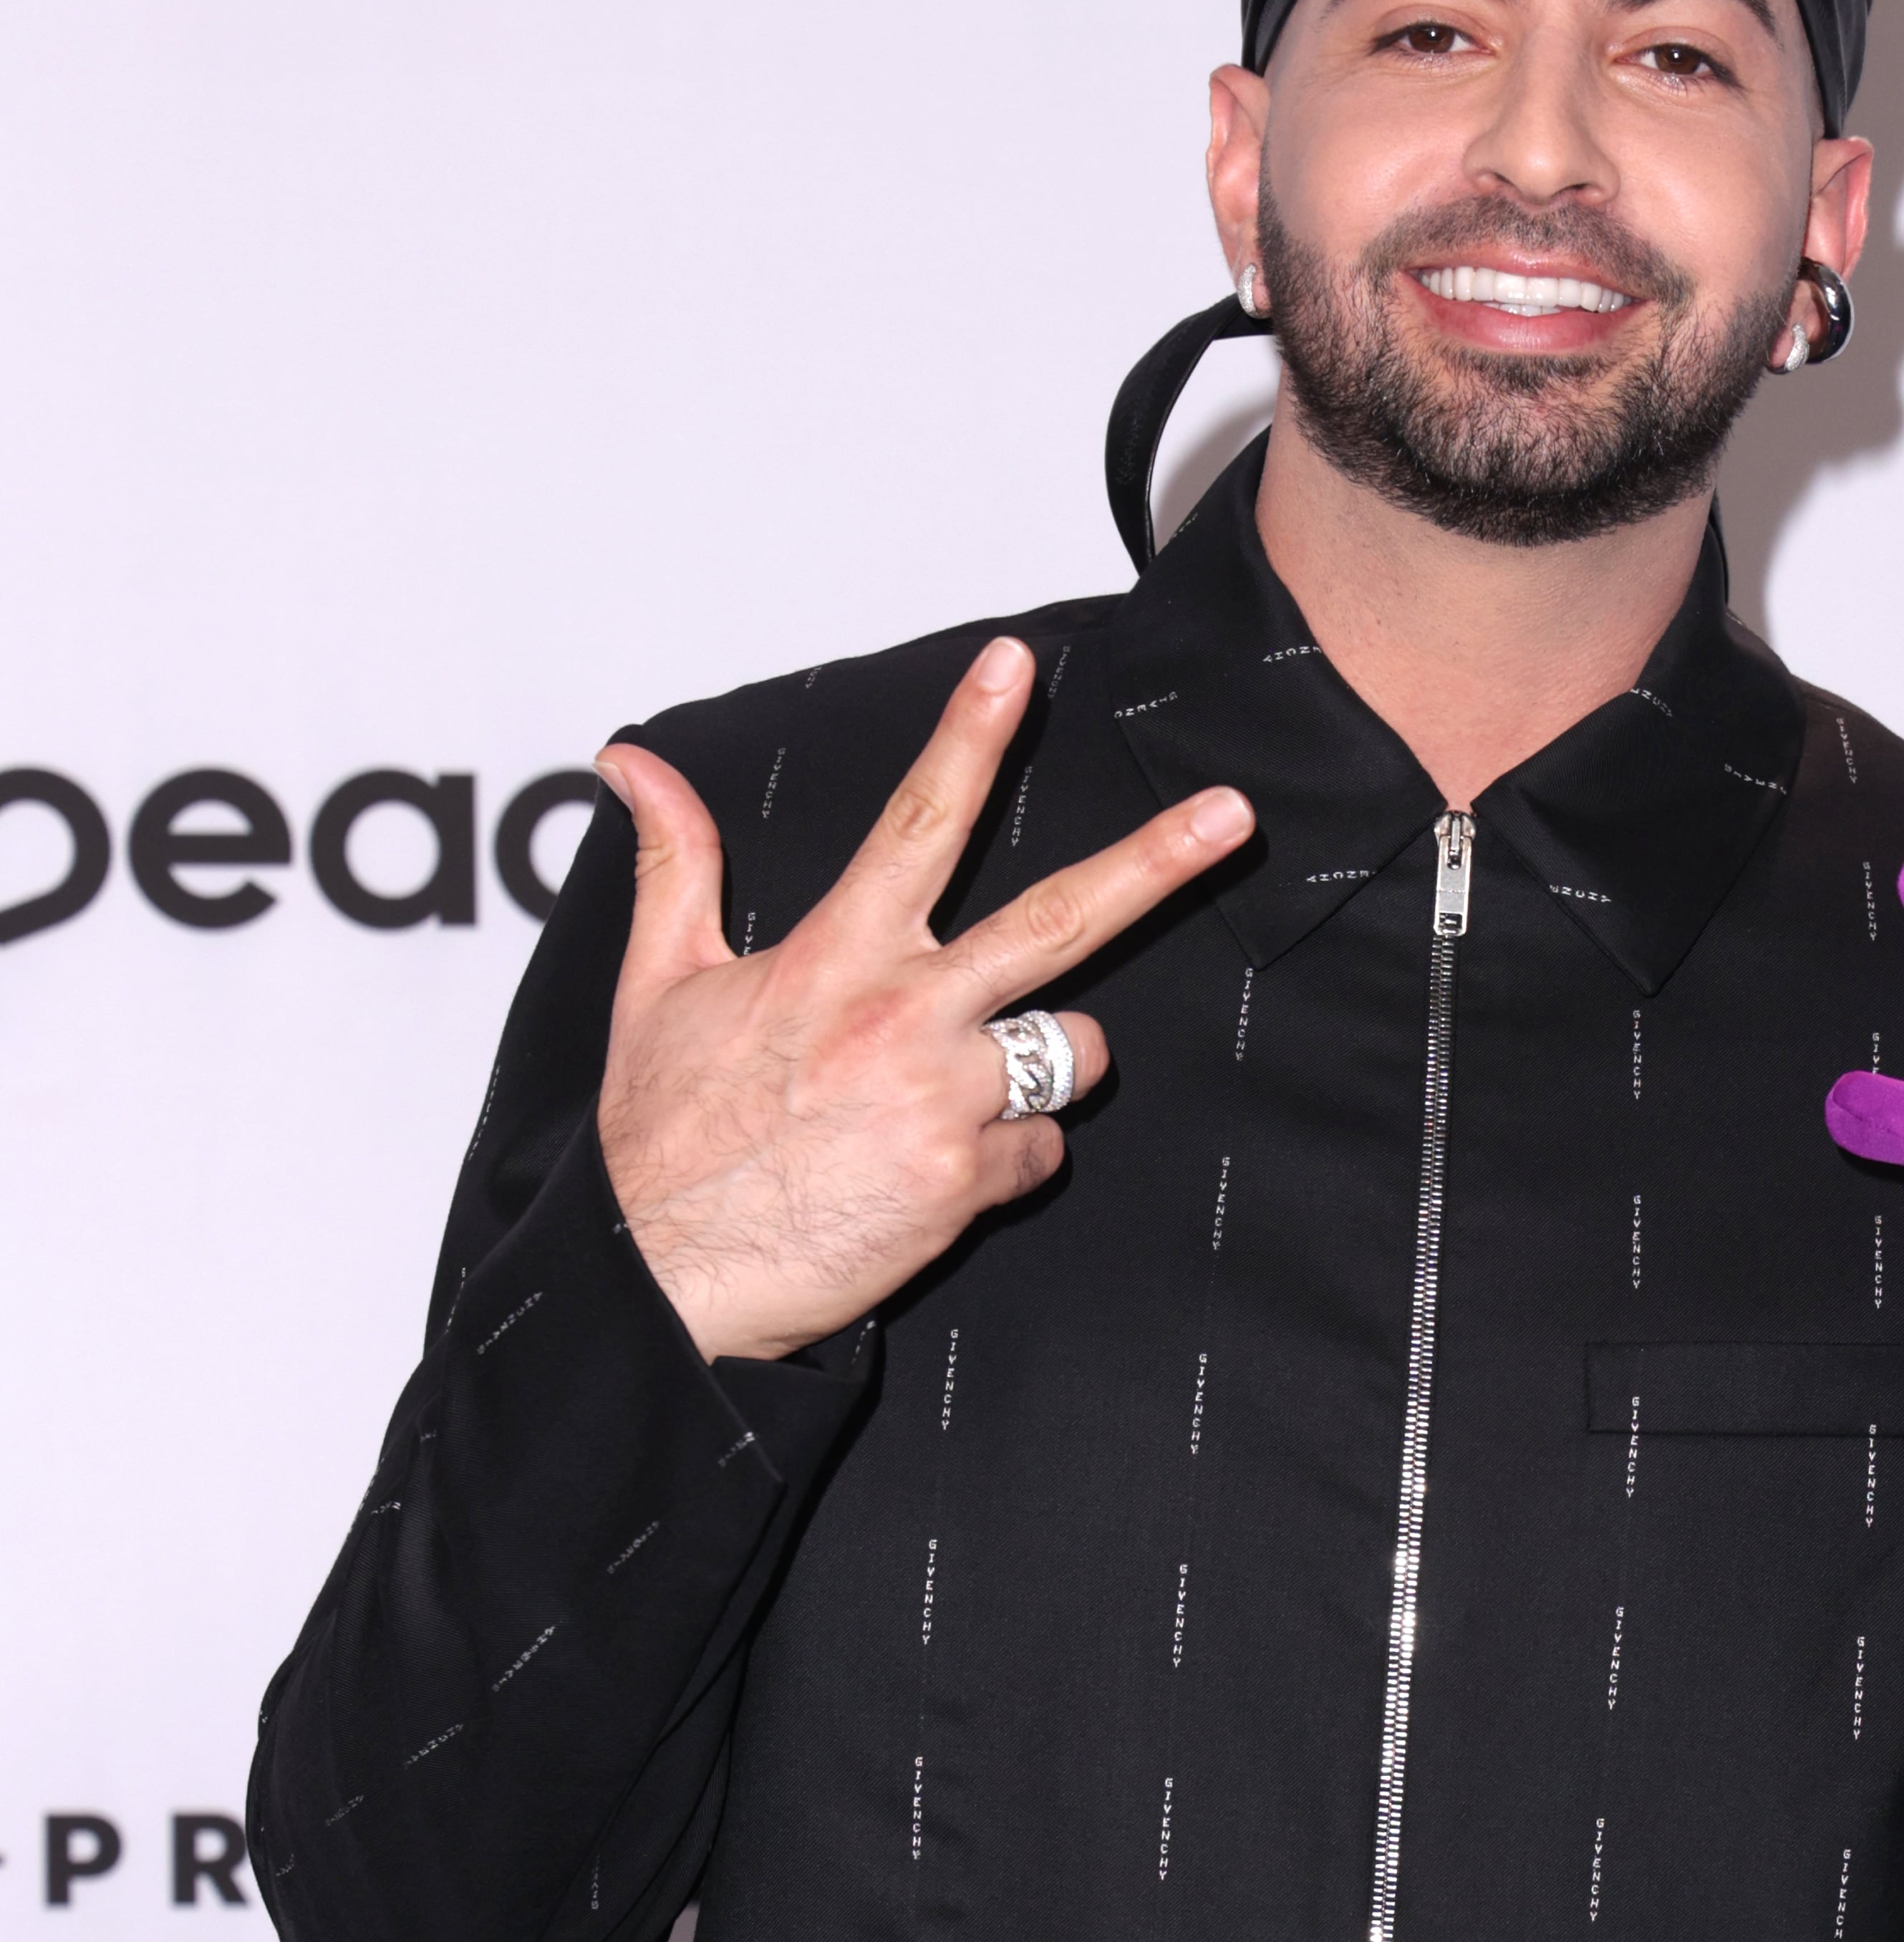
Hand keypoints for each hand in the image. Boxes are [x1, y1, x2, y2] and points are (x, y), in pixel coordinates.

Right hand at [595, 637, 1251, 1361]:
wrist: (665, 1274)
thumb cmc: (661, 1137)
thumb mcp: (656, 985)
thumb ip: (675, 864)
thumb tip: (631, 762)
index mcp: (836, 957)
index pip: (919, 822)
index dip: (971, 735)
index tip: (1016, 667)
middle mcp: (904, 1016)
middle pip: (1061, 919)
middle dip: (1158, 862)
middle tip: (1234, 814)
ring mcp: (944, 1099)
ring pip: (1070, 1050)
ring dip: (1043, 1063)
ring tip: (958, 1091)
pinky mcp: (967, 1182)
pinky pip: (1043, 1150)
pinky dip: (1009, 1160)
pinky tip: (939, 1172)